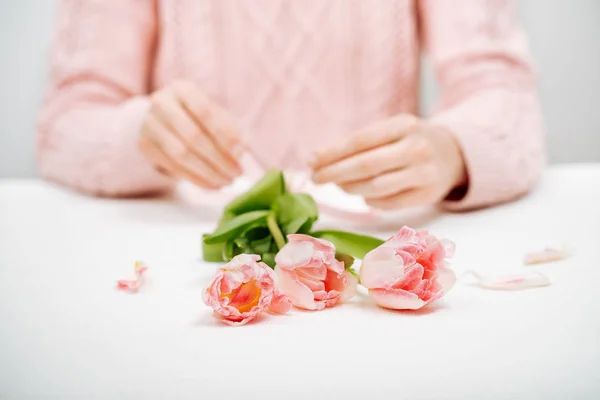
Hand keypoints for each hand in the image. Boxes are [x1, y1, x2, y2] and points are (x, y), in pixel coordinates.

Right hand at [139, 81, 243, 188]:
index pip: (204, 111)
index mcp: (182, 89)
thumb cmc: (198, 116)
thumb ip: (230, 130)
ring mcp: (149, 124)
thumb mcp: (216, 115)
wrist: (165, 118)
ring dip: (207, 173)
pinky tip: (212, 185)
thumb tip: (238, 153)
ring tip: (226, 182)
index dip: (224, 135)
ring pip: (180, 155)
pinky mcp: (145, 144)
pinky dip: (195, 179)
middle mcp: (161, 103)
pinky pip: (172, 167)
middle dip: (218, 159)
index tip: (240, 154)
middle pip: (192, 136)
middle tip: (236, 174)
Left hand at [309, 114, 466, 209]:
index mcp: (404, 125)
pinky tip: (363, 195)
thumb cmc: (409, 141)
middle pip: (365, 165)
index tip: (310, 160)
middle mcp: (417, 148)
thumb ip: (361, 143)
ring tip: (339, 185)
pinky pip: (389, 203)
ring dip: (350, 188)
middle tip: (315, 178)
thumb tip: (319, 161)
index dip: (332, 152)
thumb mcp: (391, 131)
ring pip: (376, 187)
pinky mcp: (428, 195)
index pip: (360, 140)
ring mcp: (425, 173)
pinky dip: (370, 200)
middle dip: (334, 173)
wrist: (452, 155)